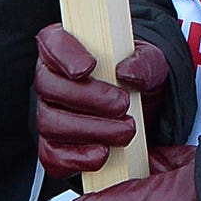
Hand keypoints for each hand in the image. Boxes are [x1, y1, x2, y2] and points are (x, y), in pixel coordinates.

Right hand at [35, 24, 168, 177]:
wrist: (143, 110)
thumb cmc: (138, 77)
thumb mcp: (151, 62)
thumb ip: (145, 61)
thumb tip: (127, 72)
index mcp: (67, 48)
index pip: (52, 42)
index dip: (66, 55)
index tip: (89, 67)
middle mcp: (50, 79)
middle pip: (49, 87)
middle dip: (87, 98)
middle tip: (122, 105)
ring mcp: (49, 114)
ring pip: (50, 123)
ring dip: (90, 130)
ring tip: (125, 131)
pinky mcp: (54, 147)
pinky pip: (52, 156)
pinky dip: (77, 158)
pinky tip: (102, 154)